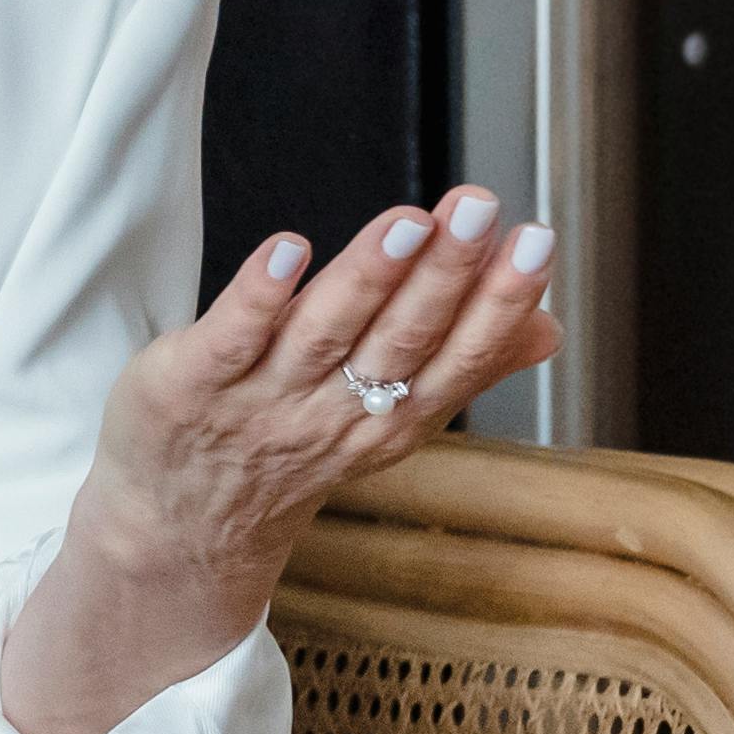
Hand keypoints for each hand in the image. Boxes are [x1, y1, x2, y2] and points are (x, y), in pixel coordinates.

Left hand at [91, 184, 565, 593]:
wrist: (184, 526)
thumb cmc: (292, 449)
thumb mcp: (388, 422)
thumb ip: (462, 368)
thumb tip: (549, 327)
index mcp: (391, 419)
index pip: (458, 359)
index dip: (500, 303)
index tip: (534, 241)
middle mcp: (333, 413)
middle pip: (400, 339)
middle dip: (446, 273)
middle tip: (481, 208)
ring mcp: (261, 400)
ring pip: (324, 334)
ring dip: (368, 276)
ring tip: (408, 220)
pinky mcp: (193, 384)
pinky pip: (230, 338)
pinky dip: (261, 295)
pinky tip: (290, 248)